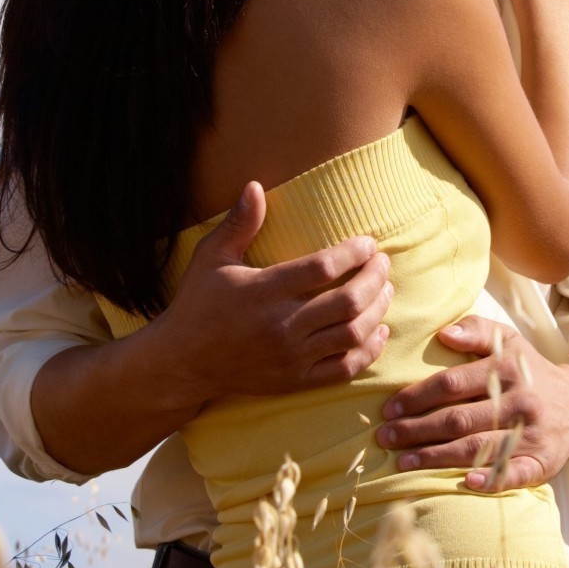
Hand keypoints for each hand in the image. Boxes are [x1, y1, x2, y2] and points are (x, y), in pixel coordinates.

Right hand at [148, 182, 392, 404]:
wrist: (182, 362)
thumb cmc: (199, 303)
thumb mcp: (211, 259)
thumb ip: (238, 224)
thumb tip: (255, 185)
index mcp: (262, 292)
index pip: (323, 269)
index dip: (353, 253)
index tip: (368, 243)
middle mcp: (280, 326)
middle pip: (348, 301)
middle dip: (375, 278)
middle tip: (383, 263)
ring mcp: (290, 357)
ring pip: (353, 334)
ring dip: (378, 310)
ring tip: (386, 289)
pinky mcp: (295, 381)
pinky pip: (344, 369)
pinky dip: (369, 350)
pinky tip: (379, 330)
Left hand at [376, 316, 568, 491]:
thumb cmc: (532, 373)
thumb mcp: (510, 342)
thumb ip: (477, 331)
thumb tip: (443, 334)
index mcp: (508, 370)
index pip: (452, 383)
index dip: (417, 397)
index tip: (389, 409)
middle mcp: (520, 402)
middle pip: (459, 419)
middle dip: (416, 430)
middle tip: (385, 437)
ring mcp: (532, 435)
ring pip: (477, 448)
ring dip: (435, 457)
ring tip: (402, 461)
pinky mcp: (543, 463)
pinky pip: (514, 475)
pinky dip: (489, 480)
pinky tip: (463, 482)